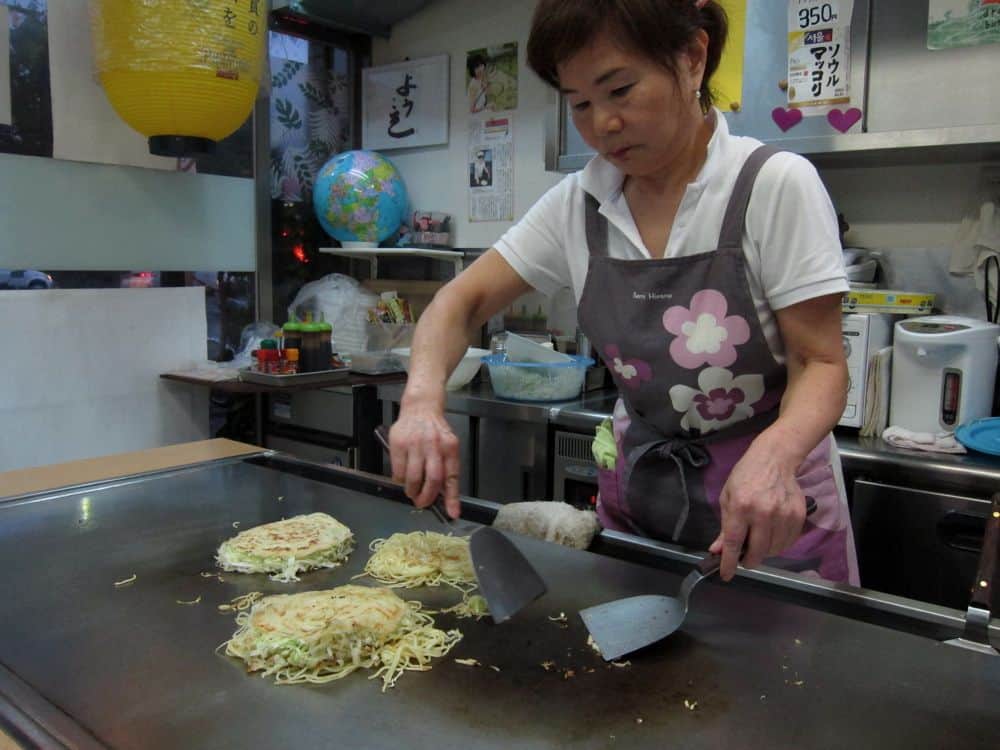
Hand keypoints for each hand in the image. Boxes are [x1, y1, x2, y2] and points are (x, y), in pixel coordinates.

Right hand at [388, 406, 460, 517]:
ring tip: (412, 492)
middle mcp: (433, 445)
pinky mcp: (398, 443)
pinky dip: (400, 480)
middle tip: (422, 503)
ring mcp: (415, 444)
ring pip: (413, 478)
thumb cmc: (435, 431)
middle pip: (432, 479)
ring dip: (412, 491)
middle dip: (427, 497)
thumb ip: (447, 468)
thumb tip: (445, 496)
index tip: (452, 514)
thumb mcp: (447, 446)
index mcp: (450, 448)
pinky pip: (398, 471)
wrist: (420, 408)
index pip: (452, 477)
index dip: (452, 498)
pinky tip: (403, 478)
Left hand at [708, 439, 805, 581]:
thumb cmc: (745, 476)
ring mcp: (783, 515)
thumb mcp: (727, 498)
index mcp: (740, 507)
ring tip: (759, 543)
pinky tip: (772, 537)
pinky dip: (779, 546)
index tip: (726, 575)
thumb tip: (717, 550)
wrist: (774, 459)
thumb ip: (723, 527)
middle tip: (744, 558)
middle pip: (757, 551)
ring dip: (764, 553)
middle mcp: (762, 513)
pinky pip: (788, 542)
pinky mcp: (798, 516)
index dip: (728, 562)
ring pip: (774, 550)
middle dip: (748, 560)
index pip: (733, 542)